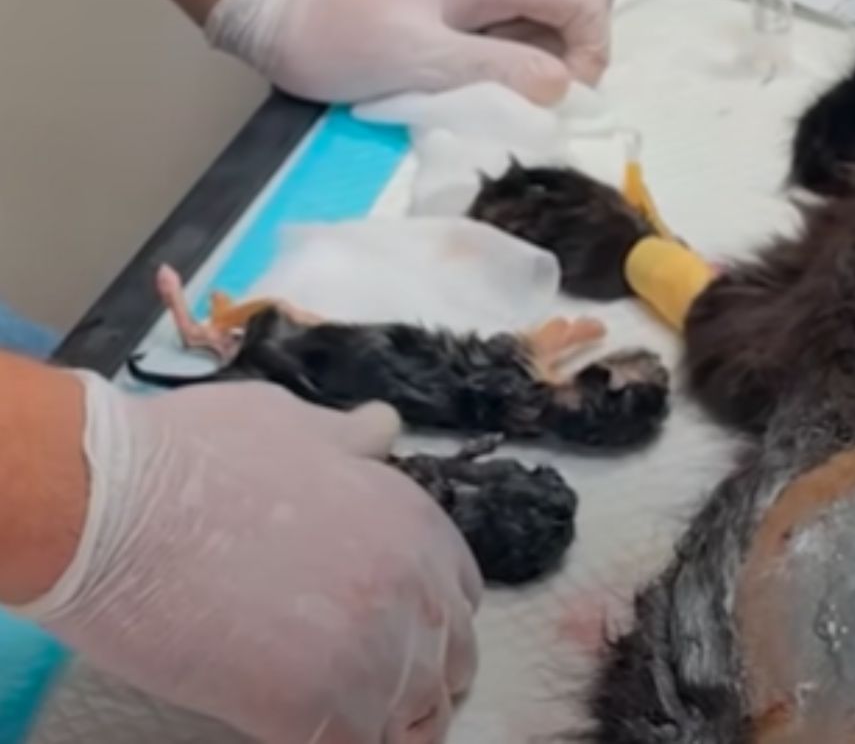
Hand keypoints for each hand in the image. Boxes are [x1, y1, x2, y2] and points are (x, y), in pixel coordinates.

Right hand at [26, 374, 481, 743]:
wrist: (112, 505)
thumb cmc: (191, 457)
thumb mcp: (291, 422)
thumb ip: (348, 438)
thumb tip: (382, 427)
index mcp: (413, 522)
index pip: (460, 595)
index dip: (433, 622)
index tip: (404, 637)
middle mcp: (411, 586)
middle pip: (450, 662)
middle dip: (421, 681)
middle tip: (376, 694)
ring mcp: (370, 651)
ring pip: (411, 717)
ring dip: (385, 722)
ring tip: (343, 719)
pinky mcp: (313, 707)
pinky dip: (336, 741)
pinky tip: (302, 729)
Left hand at [205, 0, 613, 104]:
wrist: (275, 5)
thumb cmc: (340, 34)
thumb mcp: (419, 62)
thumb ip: (498, 70)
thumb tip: (562, 86)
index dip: (590, 50)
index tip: (557, 95)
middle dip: (582, 44)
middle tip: (544, 89)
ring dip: (552, 45)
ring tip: (510, 84)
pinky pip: (524, 7)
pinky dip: (525, 41)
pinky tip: (487, 69)